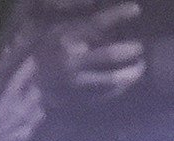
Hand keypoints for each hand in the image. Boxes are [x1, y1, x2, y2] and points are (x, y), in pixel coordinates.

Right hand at [28, 0, 146, 102]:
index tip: (136, 9)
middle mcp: (72, 60)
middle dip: (129, 50)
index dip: (118, 15)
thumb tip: (106, 14)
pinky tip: (129, 79)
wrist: (32, 85)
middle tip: (140, 46)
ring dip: (131, 72)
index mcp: (66, 38)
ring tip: (140, 66)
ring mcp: (78, 82)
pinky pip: (109, 93)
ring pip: (112, 79)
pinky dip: (122, 86)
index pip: (96, 23)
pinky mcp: (82, 99)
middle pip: (108, 56)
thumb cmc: (47, 52)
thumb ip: (82, 25)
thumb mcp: (58, 31)